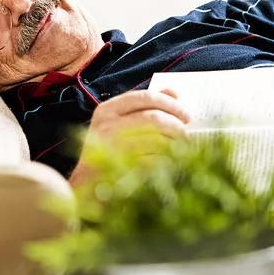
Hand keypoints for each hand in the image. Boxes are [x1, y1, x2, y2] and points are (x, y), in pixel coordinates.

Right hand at [69, 89, 190, 185]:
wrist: (88, 181)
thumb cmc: (108, 147)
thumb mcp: (118, 121)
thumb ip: (143, 105)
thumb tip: (174, 93)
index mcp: (107, 109)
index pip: (145, 97)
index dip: (170, 104)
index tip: (186, 115)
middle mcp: (107, 125)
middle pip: (153, 118)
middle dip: (176, 126)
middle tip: (186, 133)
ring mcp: (113, 147)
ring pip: (156, 140)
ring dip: (175, 145)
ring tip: (181, 148)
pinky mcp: (121, 167)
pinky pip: (154, 161)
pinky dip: (167, 161)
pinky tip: (169, 162)